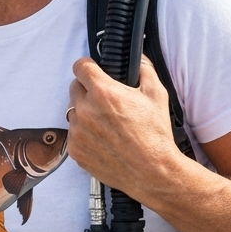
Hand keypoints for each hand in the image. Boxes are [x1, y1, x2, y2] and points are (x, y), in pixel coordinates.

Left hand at [66, 56, 180, 200]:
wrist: (152, 171)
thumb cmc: (155, 135)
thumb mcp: (156, 94)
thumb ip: (144, 69)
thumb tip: (138, 60)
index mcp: (102, 92)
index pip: (80, 67)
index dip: (88, 66)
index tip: (92, 70)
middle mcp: (85, 110)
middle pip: (75, 88)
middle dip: (88, 90)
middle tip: (106, 101)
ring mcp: (78, 132)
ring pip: (74, 113)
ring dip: (85, 114)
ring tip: (107, 124)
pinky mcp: (75, 151)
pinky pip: (74, 135)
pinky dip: (85, 135)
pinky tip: (103, 140)